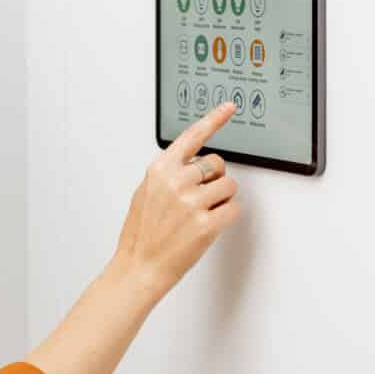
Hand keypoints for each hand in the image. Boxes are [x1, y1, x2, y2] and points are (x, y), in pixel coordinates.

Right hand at [113, 102, 242, 300]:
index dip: (213, 120)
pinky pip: (234, 208)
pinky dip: (227, 215)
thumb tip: (191, 165)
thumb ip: (167, 174)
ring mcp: (192, 203)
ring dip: (222, 198)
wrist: (139, 266)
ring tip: (201, 213)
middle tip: (200, 197)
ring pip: (229, 186)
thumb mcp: (145, 193)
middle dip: (214, 178)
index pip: (192, 137)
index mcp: (160, 170)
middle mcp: (176, 182)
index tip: (228, 108)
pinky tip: (208, 224)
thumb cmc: (141, 233)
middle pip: (217, 164)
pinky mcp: (207, 224)